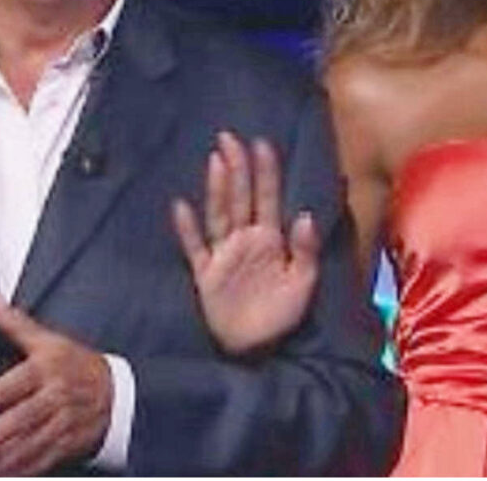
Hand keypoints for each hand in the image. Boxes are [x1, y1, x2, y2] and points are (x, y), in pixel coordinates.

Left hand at [0, 297, 110, 474]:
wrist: (116, 393)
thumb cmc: (73, 363)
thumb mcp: (48, 340)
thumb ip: (15, 324)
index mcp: (49, 368)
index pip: (26, 378)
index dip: (7, 388)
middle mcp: (57, 396)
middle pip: (29, 415)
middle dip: (5, 430)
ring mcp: (63, 423)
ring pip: (32, 443)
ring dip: (5, 459)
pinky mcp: (66, 445)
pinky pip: (41, 461)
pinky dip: (19, 472)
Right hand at [173, 131, 320, 354]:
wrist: (259, 349)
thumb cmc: (283, 314)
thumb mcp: (303, 283)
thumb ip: (305, 250)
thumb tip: (306, 216)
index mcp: (272, 239)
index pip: (268, 197)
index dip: (266, 172)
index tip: (262, 144)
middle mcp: (246, 240)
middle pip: (240, 197)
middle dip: (237, 167)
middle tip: (230, 137)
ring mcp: (224, 255)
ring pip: (219, 214)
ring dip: (217, 188)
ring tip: (215, 160)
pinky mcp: (206, 274)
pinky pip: (195, 247)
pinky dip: (187, 228)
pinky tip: (180, 206)